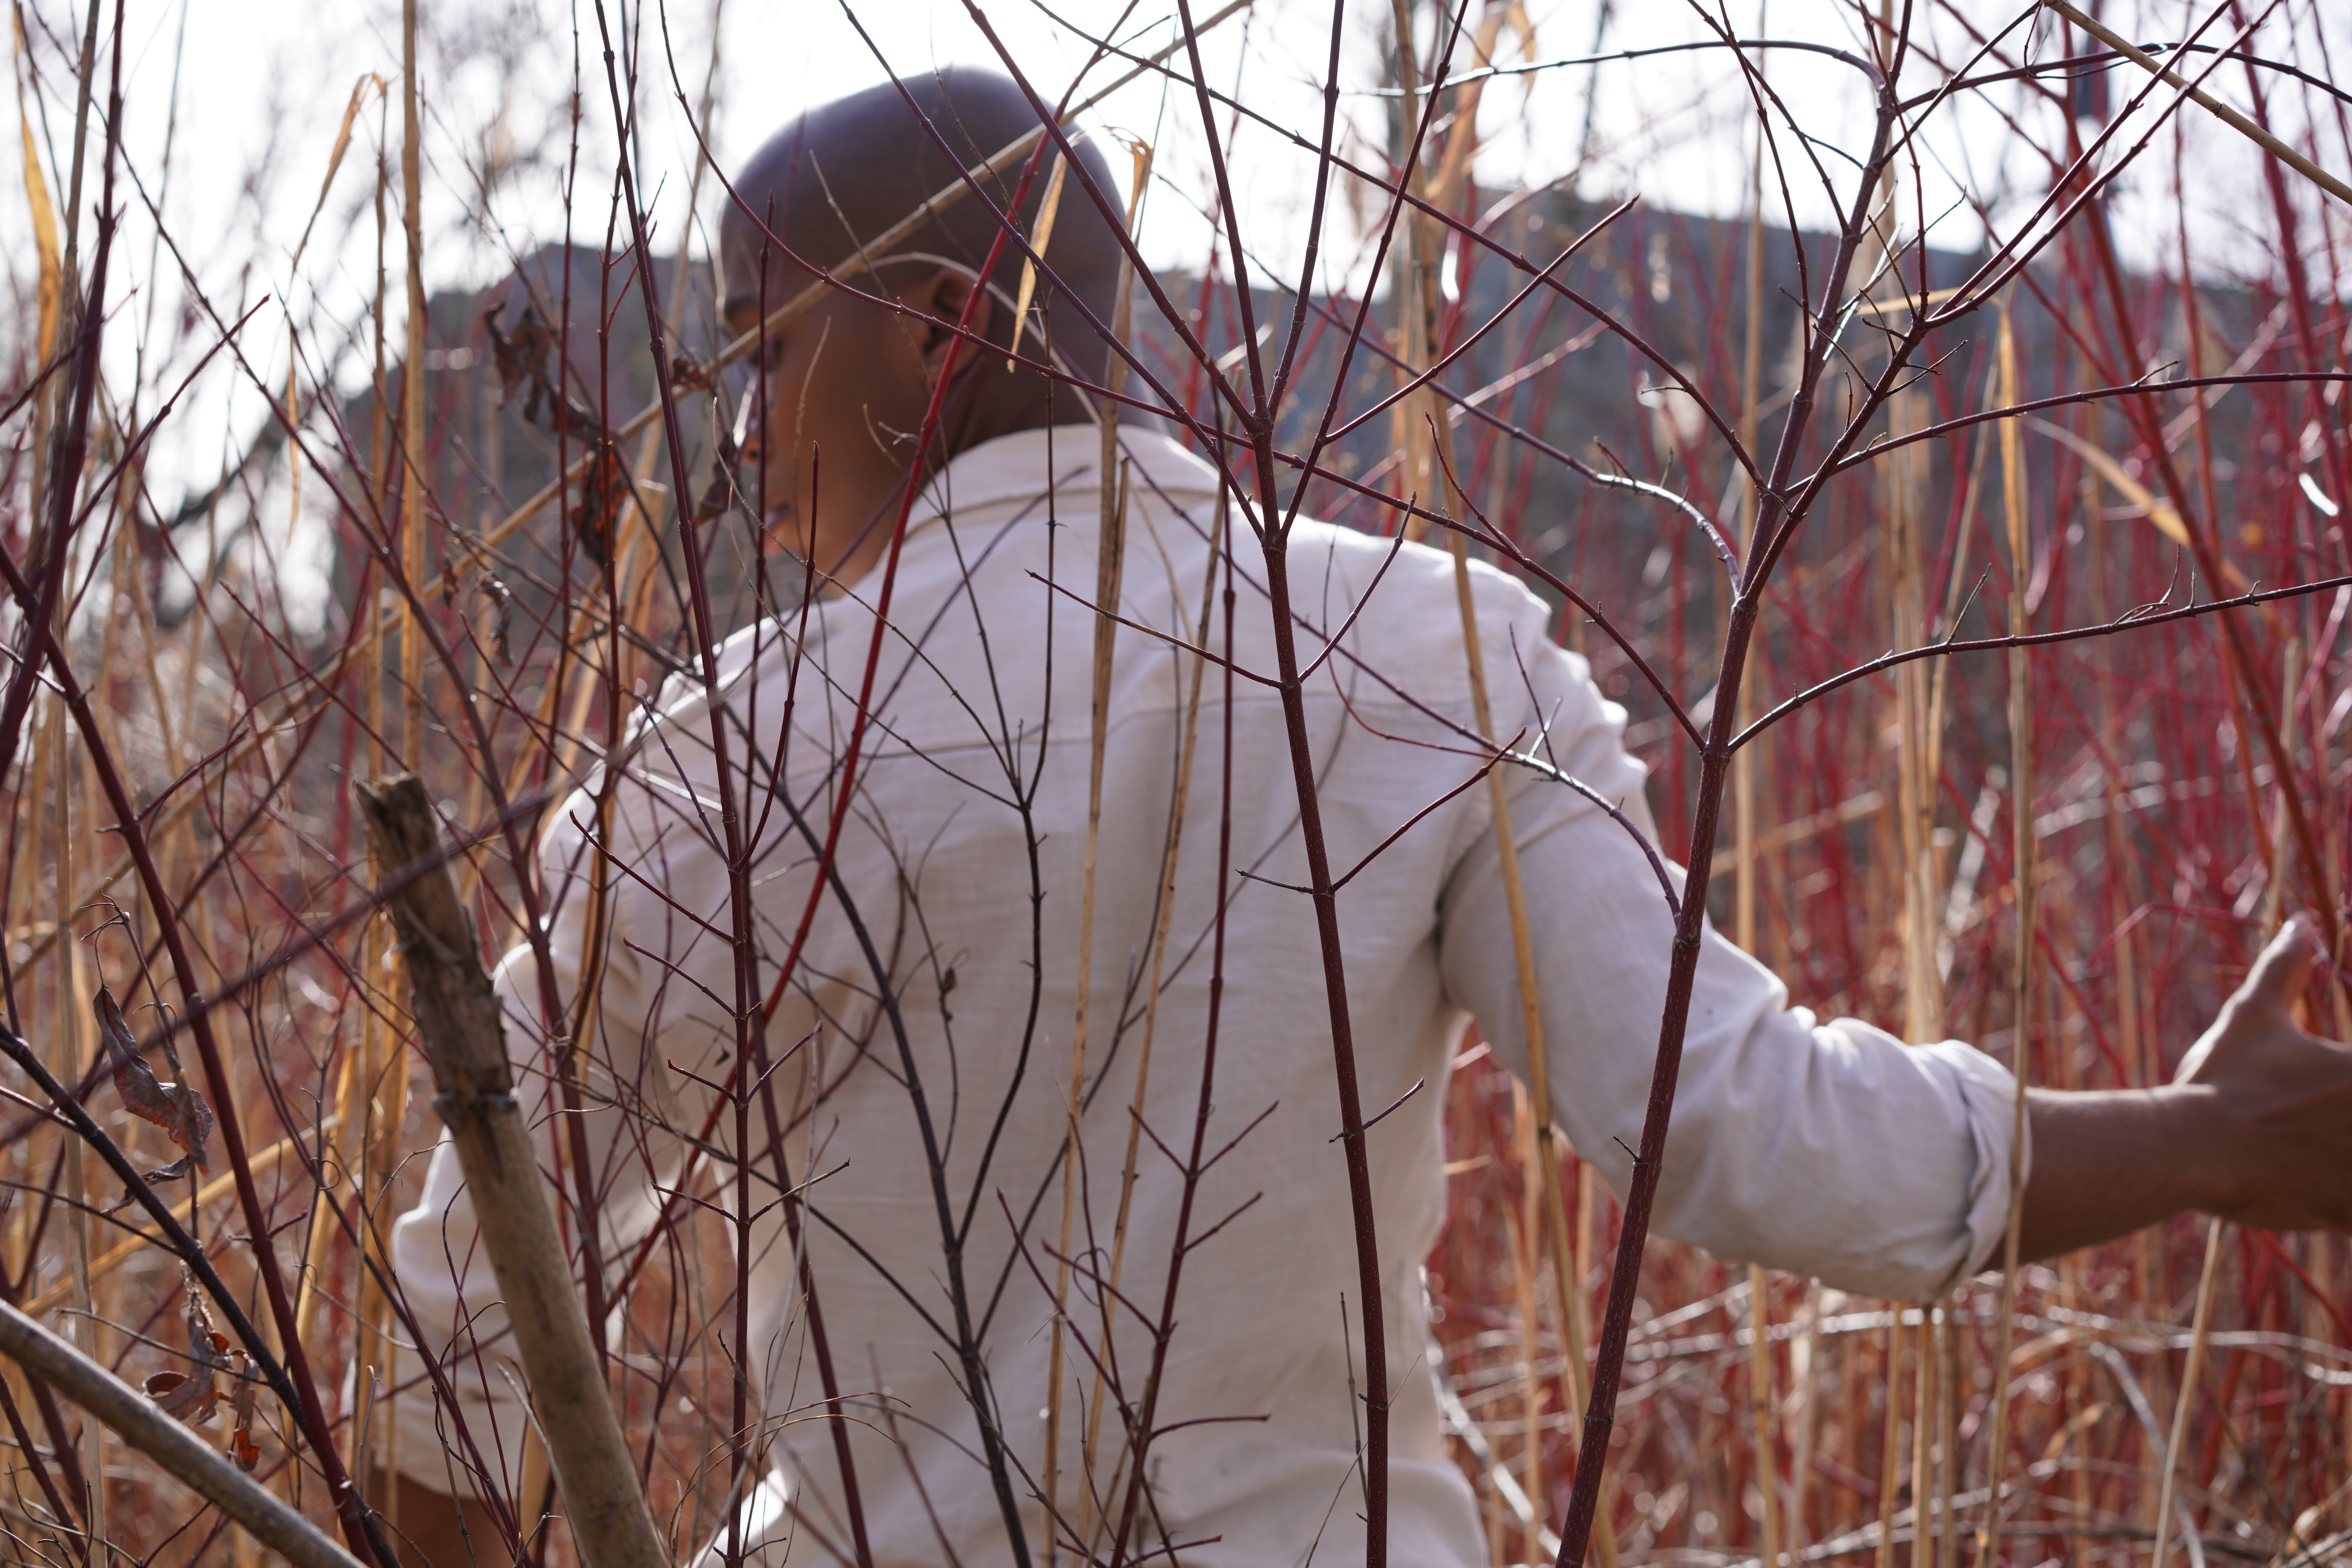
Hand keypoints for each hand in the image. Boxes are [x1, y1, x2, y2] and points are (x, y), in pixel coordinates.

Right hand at [2171, 912, 2351, 1232]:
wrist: (2190, 1145)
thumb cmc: (2221, 1078)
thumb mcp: (2252, 1016)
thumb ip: (2285, 969)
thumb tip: (2302, 922)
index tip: (2344, 1083)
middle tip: (2337, 1122)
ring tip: (2335, 1154)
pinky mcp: (2348, 1210)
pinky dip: (2351, 1212)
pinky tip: (2337, 1204)